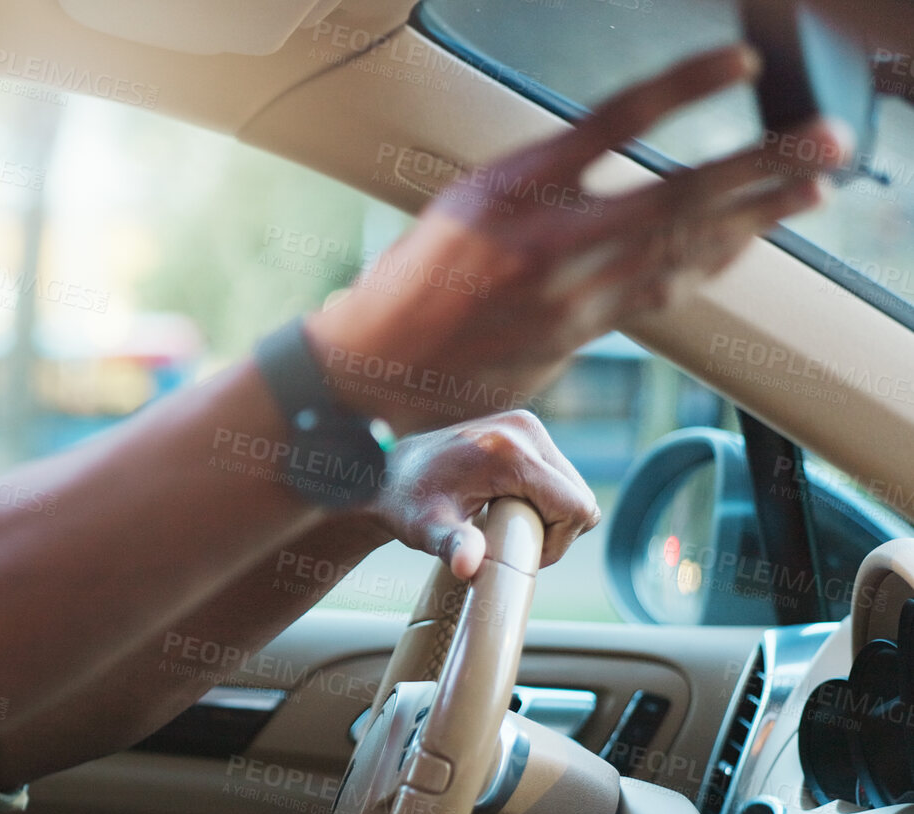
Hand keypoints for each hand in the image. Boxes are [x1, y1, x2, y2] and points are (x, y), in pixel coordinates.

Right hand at [306, 45, 847, 435]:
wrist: (378, 365)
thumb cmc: (415, 277)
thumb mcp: (469, 198)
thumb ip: (545, 175)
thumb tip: (614, 151)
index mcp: (510, 189)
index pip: (612, 122)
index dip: (685, 88)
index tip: (740, 64)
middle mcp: (546, 242)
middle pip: (677, 195)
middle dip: (761, 166)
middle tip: (821, 143)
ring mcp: (569, 296)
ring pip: (684, 249)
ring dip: (757, 217)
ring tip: (810, 190)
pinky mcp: (581, 334)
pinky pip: (664, 290)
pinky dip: (713, 260)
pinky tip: (747, 241)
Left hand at [372, 410, 598, 580]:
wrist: (387, 473)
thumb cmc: (406, 504)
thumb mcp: (426, 528)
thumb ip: (452, 544)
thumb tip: (467, 566)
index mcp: (510, 452)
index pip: (575, 507)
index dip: (558, 542)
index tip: (521, 553)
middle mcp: (524, 429)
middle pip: (579, 497)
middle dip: (554, 529)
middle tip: (510, 542)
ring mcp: (525, 425)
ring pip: (572, 487)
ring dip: (549, 514)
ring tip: (504, 524)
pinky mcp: (523, 428)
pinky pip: (558, 475)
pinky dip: (543, 498)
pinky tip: (508, 506)